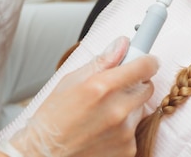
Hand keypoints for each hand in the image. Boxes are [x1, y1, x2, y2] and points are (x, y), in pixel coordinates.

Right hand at [9, 37, 158, 156]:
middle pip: (147, 88)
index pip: (145, 66)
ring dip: (128, 108)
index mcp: (103, 87)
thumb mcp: (71, 80)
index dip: (146, 61)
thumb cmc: (52, 118)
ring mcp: (124, 132)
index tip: (145, 62)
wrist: (44, 154)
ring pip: (139, 110)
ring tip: (102, 115)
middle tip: (115, 90)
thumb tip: (122, 44)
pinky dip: (123, 129)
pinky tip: (102, 131)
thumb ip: (102, 61)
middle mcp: (118, 110)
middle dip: (135, 85)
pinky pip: (134, 131)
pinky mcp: (127, 150)